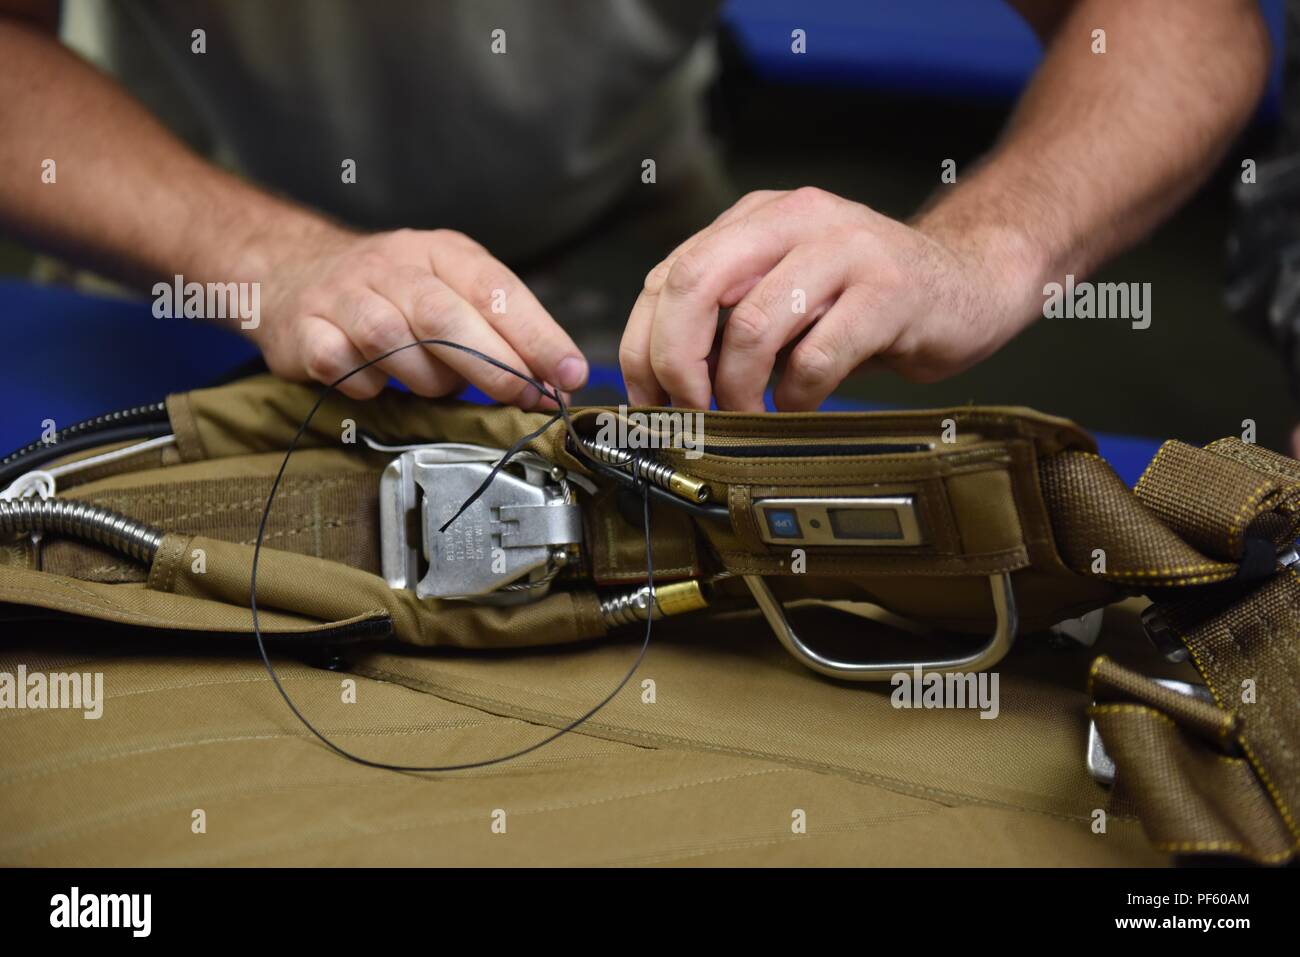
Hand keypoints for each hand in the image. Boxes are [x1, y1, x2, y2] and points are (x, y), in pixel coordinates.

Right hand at [252, 227, 587, 404]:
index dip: (537, 334)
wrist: (291, 271)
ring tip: (437, 385)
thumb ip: (500, 332)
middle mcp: (391, 265)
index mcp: (439, 252)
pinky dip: (367, 386)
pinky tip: (376, 384)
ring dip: (426, 379)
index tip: (570, 373)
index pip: (496, 289)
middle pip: (445, 315)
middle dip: (494, 365)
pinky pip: (343, 368)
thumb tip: (557, 383)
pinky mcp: (305, 329)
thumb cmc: (392, 294)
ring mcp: (343, 295)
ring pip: (394, 343)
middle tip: (527, 398)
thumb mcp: (451, 292)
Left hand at [619, 187, 1026, 410]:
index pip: (667, 276)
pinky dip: (796, 397)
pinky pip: (817, 357)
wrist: (971, 280)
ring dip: (737, 389)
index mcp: (756, 219)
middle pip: (694, 285)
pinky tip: (801, 404)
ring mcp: (845, 248)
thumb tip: (660, 382)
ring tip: (749, 415)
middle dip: (676, 362)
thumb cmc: (870, 299)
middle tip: (689, 411)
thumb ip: (728, 315)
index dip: (644, 347)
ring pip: (753, 325)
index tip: (649, 402)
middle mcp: (794, 219)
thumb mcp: (786, 291)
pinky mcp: (890, 290)